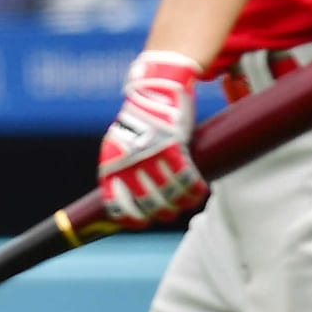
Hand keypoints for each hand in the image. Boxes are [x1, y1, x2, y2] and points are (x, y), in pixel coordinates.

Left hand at [98, 50, 208, 227]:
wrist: (156, 89)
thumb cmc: (140, 121)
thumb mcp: (120, 144)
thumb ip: (122, 170)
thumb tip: (130, 202)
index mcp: (110, 164)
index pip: (115, 206)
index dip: (131, 220)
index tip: (143, 222)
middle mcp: (127, 162)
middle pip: (148, 206)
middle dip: (162, 212)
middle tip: (171, 209)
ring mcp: (149, 156)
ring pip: (170, 195)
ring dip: (182, 202)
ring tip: (188, 199)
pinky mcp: (171, 147)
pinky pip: (186, 179)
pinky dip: (195, 189)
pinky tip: (200, 189)